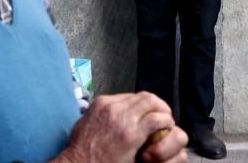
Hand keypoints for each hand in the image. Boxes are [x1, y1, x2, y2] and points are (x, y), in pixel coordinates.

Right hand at [52, 92, 186, 162]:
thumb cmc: (81, 153)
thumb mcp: (85, 125)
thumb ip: (101, 116)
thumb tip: (112, 115)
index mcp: (102, 103)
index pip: (130, 96)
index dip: (143, 105)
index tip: (147, 114)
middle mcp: (112, 106)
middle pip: (144, 96)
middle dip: (156, 106)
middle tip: (163, 116)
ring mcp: (122, 118)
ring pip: (152, 103)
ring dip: (163, 112)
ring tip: (166, 123)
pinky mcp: (131, 133)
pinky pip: (156, 120)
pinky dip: (164, 123)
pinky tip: (165, 130)